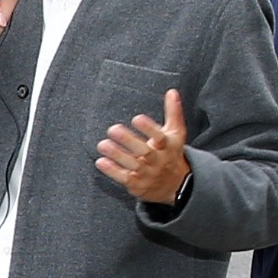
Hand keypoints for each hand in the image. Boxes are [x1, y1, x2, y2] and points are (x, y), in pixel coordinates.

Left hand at [98, 86, 191, 204]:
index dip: (149, 128)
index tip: (137, 118)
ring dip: (117, 155)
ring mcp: (147, 174)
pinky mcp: (137, 185)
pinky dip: (112, 171)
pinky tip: (100, 161)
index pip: (160, 137)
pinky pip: (123, 178)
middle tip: (112, 129)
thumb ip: (173, 112)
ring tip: (102, 144)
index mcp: (167, 146)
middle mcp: (158, 161)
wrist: (177, 186)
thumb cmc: (171, 153)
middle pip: (144, 152)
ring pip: (132, 165)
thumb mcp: (176, 134)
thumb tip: (171, 91)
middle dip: (129, 141)